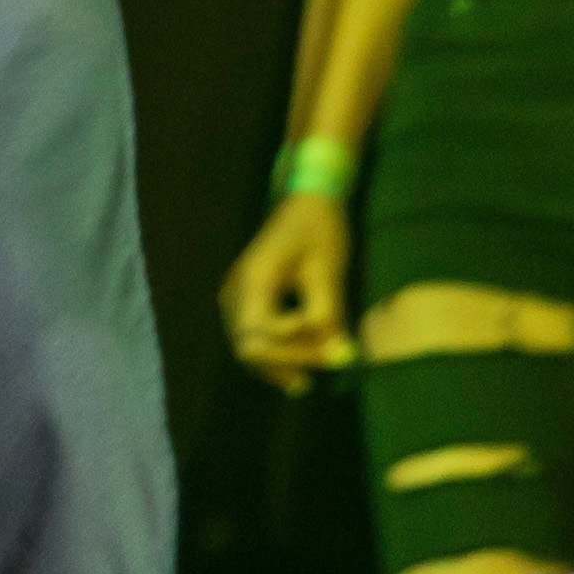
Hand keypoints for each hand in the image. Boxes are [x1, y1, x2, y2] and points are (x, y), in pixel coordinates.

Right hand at [218, 193, 356, 388]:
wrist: (307, 199)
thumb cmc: (318, 229)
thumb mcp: (326, 271)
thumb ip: (328, 316)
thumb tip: (339, 357)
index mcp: (253, 280)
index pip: (259, 335)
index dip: (292, 351)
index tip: (330, 349)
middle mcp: (235, 291)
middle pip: (248, 348)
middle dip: (287, 362)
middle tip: (326, 365)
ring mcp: (234, 297)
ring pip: (247, 348)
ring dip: (280, 364)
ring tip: (313, 373)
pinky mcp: (243, 300)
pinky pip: (251, 337)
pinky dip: (274, 354)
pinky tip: (299, 364)